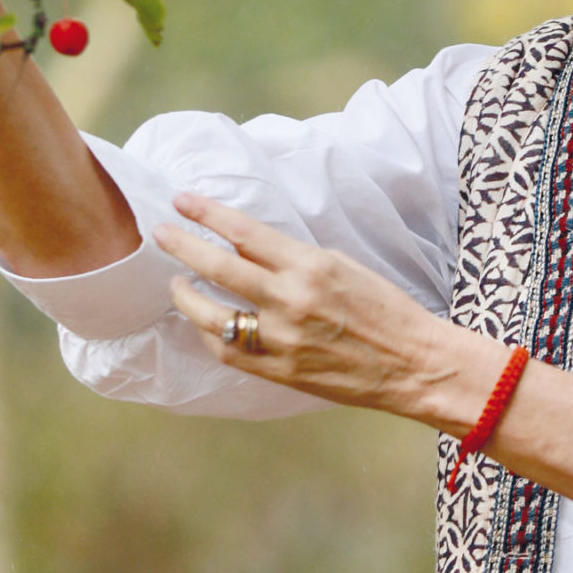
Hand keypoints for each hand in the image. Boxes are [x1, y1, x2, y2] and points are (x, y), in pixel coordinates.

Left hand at [157, 191, 476, 422]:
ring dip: (186, 295)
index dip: (207, 214)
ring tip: (176, 283)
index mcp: (310, 266)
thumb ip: (293, 258)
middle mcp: (291, 300)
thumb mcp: (342, 266)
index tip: (182, 200)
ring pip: (212, 315)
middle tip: (159, 232)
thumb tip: (247, 245)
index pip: (244, 232)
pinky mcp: (279, 371)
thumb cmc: (384, 309)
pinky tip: (204, 322)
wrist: (412, 363)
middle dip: (182, 245)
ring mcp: (281, 339)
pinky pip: (228, 351)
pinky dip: (210, 333)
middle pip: (218, 267)